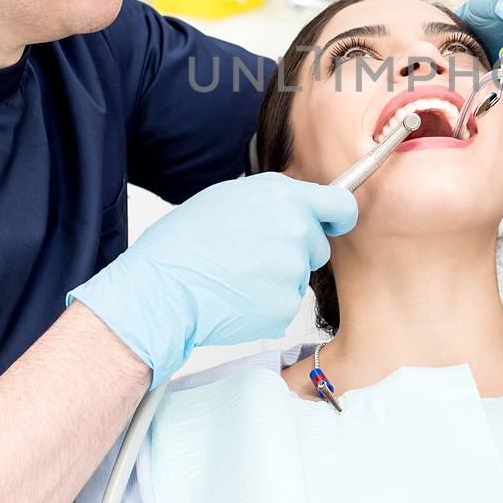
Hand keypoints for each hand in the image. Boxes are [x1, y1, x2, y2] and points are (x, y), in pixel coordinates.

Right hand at [69, 173, 357, 385]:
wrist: (161, 288)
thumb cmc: (184, 242)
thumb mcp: (228, 197)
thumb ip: (272, 199)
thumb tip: (296, 203)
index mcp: (283, 196)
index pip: (341, 205)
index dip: (340, 217)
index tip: (336, 225)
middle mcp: (295, 229)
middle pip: (317, 246)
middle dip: (295, 253)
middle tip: (251, 256)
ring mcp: (292, 269)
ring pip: (298, 277)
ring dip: (277, 280)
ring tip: (235, 275)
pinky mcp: (285, 305)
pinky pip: (284, 304)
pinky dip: (265, 305)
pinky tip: (235, 296)